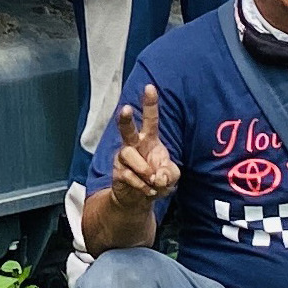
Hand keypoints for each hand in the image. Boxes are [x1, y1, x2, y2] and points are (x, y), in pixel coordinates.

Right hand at [106, 83, 179, 210]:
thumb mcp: (170, 176)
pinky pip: (128, 175)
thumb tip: (157, 176)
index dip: (150, 103)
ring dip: (143, 169)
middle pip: (126, 128)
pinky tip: (147, 190)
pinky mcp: (117, 171)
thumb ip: (169, 173)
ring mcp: (123, 157)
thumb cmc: (156, 180)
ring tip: (152, 180)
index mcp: (149, 139)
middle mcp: (134, 144)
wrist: (138, 200)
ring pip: (128, 154)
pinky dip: (141, 185)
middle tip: (126, 109)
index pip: (150, 119)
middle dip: (126, 118)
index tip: (149, 87)